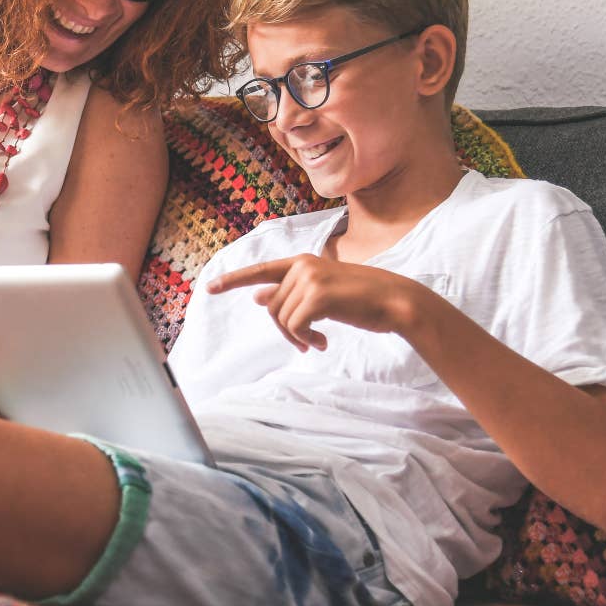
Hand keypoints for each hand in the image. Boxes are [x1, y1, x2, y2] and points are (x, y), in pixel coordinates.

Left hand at [208, 254, 417, 351]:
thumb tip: (259, 298)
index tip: (210, 287)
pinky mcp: (319, 295)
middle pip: (272, 306)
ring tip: (318, 340)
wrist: (396, 302)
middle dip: (285, 329)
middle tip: (306, 342)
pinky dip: (306, 339)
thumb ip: (290, 293)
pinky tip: (323, 342)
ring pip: (282, 318)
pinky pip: (295, 326)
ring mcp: (310, 278)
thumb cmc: (361, 300)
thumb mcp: (322, 293)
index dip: (234, 280)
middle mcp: (302, 266)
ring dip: (298, 337)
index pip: (260, 271)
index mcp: (302, 262)